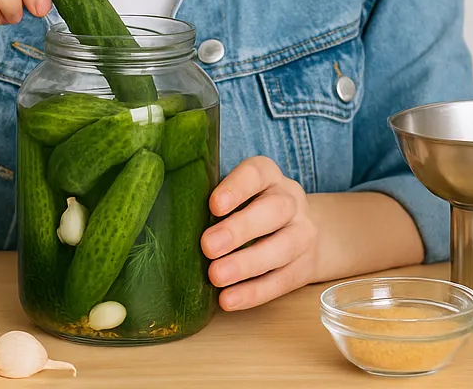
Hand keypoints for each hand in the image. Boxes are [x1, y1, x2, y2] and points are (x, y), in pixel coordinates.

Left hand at [201, 156, 317, 309]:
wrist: (299, 231)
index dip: (236, 188)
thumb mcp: (238, 194)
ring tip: (216, 276)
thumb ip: (214, 201)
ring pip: (283, 247)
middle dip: (240, 229)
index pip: (257, 173)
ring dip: (247, 264)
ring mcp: (302, 233)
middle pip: (274, 210)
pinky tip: (229, 299)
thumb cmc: (250, 208)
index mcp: (269, 177)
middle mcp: (290, 201)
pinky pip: (282, 280)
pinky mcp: (304, 266)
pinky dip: (254, 292)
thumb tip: (168, 216)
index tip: (213, 205)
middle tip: (208, 246)